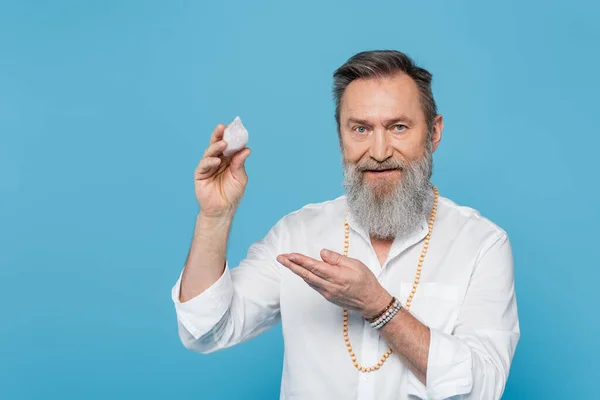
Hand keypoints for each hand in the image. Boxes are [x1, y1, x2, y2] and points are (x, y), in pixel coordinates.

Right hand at [194, 123, 250, 217]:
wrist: (223, 209)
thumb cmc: (232, 194)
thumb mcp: (240, 177)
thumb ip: (240, 163)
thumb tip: (246, 149)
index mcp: (228, 160)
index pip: (228, 145)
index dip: (230, 136)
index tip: (234, 126)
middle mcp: (217, 160)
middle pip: (216, 145)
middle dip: (218, 135)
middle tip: (222, 127)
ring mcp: (208, 166)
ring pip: (210, 153)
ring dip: (216, 147)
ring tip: (223, 143)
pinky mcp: (200, 174)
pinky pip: (204, 165)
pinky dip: (210, 161)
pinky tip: (217, 161)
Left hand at [277, 249, 391, 317]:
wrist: (372, 302)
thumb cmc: (366, 281)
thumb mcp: (356, 264)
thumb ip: (337, 259)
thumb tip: (322, 253)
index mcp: (337, 277)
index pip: (314, 267)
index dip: (300, 261)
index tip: (290, 255)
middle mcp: (329, 286)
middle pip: (306, 275)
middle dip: (291, 266)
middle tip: (280, 258)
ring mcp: (327, 293)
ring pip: (308, 280)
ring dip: (297, 271)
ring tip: (287, 262)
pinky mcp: (328, 296)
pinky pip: (314, 285)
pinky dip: (306, 277)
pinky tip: (301, 271)